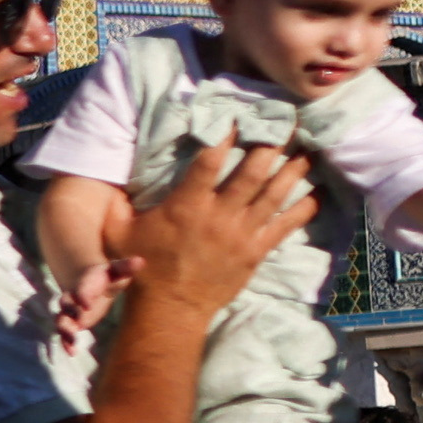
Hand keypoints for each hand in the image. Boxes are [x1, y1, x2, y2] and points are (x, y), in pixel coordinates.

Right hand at [51, 253, 134, 347]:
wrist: (89, 280)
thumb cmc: (108, 276)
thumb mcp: (117, 270)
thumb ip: (126, 267)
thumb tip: (140, 261)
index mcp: (85, 283)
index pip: (82, 288)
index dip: (83, 295)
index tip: (87, 303)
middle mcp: (73, 296)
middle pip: (66, 303)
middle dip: (70, 312)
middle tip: (78, 323)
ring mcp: (71, 310)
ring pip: (62, 319)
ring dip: (65, 330)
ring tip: (72, 342)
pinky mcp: (72, 323)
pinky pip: (65, 333)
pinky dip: (66, 342)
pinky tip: (71, 352)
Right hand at [122, 140, 318, 320]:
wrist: (170, 309)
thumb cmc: (144, 268)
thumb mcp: (118, 233)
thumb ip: (116, 204)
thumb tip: (104, 179)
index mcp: (187, 205)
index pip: (209, 160)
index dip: (225, 134)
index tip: (238, 114)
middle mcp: (219, 215)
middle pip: (252, 172)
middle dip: (270, 144)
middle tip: (285, 123)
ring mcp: (241, 234)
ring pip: (274, 194)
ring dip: (293, 170)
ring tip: (307, 149)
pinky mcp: (255, 252)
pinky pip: (285, 226)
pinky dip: (304, 209)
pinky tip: (317, 193)